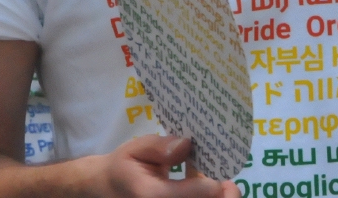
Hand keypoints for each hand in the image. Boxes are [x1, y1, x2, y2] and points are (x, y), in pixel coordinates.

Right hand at [87, 135, 237, 196]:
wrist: (107, 187)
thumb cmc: (123, 166)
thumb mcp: (136, 149)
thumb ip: (159, 147)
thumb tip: (186, 144)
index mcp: (154, 195)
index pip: (198, 194)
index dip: (215, 184)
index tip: (222, 171)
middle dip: (223, 196)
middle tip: (230, 184)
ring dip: (215, 196)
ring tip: (219, 184)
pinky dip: (204, 195)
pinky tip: (201, 183)